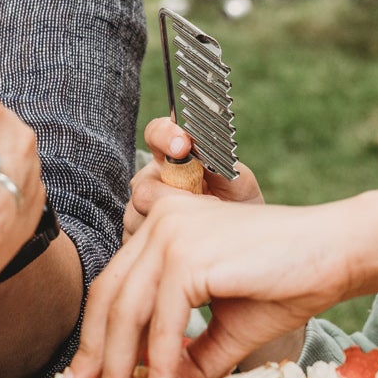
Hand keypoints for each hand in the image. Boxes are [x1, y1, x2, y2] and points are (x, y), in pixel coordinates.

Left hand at [63, 193, 356, 377]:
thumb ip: (188, 353)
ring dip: (120, 365)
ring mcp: (173, 233)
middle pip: (109, 296)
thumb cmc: (287, 284)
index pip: (115, 285)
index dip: (96, 335)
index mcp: (165, 227)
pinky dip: (158, 363)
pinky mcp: (190, 254)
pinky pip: (162, 321)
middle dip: (94, 353)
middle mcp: (161, 221)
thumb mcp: (227, 328)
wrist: (338, 254)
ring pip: (127, 310)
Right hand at [125, 116, 263, 234]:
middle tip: (204, 203)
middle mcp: (153, 177)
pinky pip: (139, 240)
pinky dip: (165, 243)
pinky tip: (187, 242)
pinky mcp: (138, 235)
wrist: (239, 240)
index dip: (165, 136)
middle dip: (173, 197)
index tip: (183, 146)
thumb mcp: (238, 182)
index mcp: (174, 155)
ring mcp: (141, 207)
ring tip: (202, 226)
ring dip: (173, 223)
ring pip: (138, 215)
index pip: (157, 133)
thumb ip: (220, 163)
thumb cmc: (237, 204)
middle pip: (142, 184)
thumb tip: (205, 151)